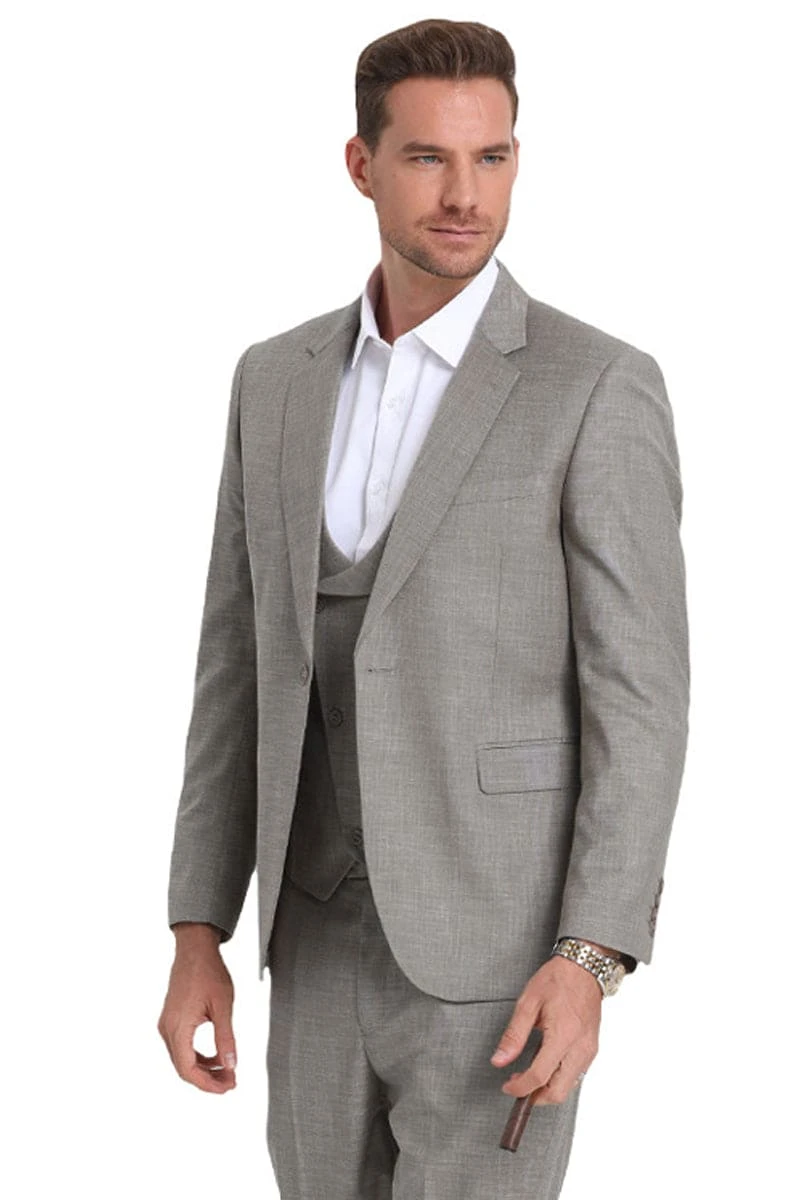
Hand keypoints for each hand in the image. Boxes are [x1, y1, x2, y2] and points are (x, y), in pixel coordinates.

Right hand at [157, 925, 237, 1093]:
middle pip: (184, 1068)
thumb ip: (226, 1037)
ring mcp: (167, 1024)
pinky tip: (215, 1056)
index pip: (189, 1070)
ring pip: (182, 1059)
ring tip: (227, 1070)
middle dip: (208, 1079)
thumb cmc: (208, 972)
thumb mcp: (223, 1006)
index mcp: (178, 1027)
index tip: (228, 1087)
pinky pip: (181, 1047)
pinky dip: (197, 1056)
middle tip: (231, 1081)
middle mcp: (168, 1028)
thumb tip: (231, 1064)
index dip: (208, 1084)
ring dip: (203, 1069)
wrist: (194, 950)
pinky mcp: (171, 1019)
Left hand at [490, 954, 601, 1104]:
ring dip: (547, 1089)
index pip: (539, 1076)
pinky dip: (559, 1078)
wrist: (584, 968)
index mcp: (563, 1035)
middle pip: (558, 1092)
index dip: (520, 1087)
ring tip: (529, 1074)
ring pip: (568, 1087)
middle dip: (535, 1097)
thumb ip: (513, 1035)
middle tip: (517, 1085)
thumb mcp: (528, 1003)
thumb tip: (499, 1060)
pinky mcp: (592, 1049)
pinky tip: (546, 1064)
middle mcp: (580, 1048)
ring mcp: (589, 1050)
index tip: (507, 1086)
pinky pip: (576, 1075)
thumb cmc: (557, 980)